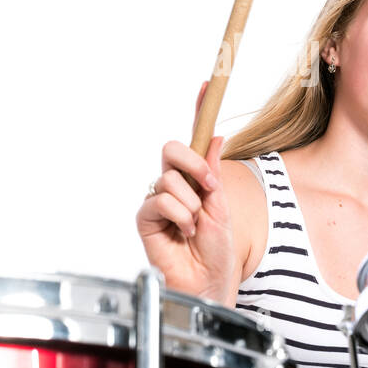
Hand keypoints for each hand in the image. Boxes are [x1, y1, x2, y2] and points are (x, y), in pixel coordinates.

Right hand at [135, 81, 236, 304]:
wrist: (209, 283)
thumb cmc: (216, 252)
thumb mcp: (222, 205)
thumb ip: (212, 172)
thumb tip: (215, 136)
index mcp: (195, 178)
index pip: (193, 139)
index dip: (199, 110)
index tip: (207, 84)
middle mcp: (173, 185)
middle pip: (173, 148)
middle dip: (194, 164)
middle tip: (209, 186)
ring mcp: (158, 200)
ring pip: (170, 178)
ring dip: (191, 202)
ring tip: (196, 226)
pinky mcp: (145, 219)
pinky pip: (159, 200)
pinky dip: (179, 215)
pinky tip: (184, 233)